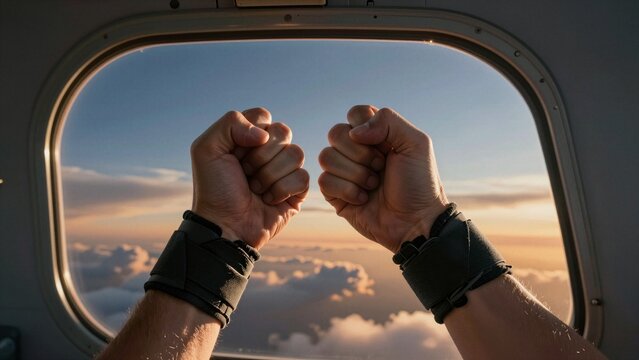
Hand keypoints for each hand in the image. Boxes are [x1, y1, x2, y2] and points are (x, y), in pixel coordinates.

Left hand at [190, 108, 308, 249]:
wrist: (225, 225)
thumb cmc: (214, 189)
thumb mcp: (207, 148)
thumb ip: (231, 122)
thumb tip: (265, 133)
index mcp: (248, 137)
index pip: (264, 116)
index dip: (251, 133)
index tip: (235, 152)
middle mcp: (269, 151)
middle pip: (283, 132)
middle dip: (260, 156)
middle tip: (245, 173)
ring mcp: (284, 170)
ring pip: (296, 154)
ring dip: (270, 175)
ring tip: (256, 189)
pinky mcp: (297, 191)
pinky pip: (303, 177)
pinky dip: (282, 190)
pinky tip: (269, 200)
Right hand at [318, 106, 447, 252]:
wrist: (415, 221)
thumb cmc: (419, 183)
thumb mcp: (416, 143)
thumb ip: (388, 121)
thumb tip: (353, 132)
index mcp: (376, 134)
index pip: (355, 113)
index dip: (365, 126)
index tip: (384, 145)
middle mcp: (357, 150)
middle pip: (335, 133)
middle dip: (360, 153)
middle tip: (381, 167)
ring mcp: (344, 171)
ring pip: (326, 157)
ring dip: (355, 173)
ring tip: (373, 185)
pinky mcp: (335, 194)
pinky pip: (324, 181)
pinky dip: (347, 191)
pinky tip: (363, 199)